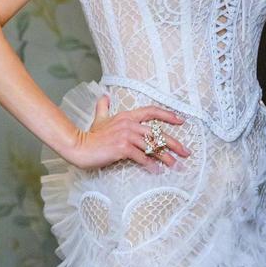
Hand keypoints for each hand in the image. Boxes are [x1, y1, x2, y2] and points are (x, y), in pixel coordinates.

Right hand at [70, 95, 188, 170]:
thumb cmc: (91, 136)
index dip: (168, 115)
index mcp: (128, 116)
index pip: (152, 111)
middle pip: (157, 132)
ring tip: (174, 165)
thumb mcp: (100, 118)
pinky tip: (157, 171)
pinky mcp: (122, 148)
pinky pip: (141, 157)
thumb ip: (104, 107)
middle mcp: (129, 124)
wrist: (80, 147)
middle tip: (185, 152)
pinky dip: (150, 165)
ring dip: (165, 157)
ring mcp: (126, 136)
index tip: (181, 120)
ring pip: (152, 146)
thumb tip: (104, 96)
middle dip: (174, 143)